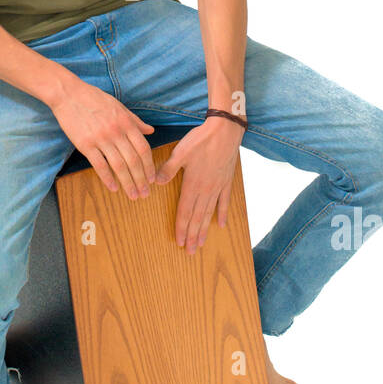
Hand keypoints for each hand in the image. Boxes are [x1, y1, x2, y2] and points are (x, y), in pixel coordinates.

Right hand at [49, 76, 155, 198]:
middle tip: (145, 193)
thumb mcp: (118, 106)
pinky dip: (107, 179)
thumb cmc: (94, 98)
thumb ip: (135, 120)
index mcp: (126, 122)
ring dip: (128, 183)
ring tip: (133, 195)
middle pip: (133, 160)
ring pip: (119, 166)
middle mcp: (116, 132)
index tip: (152, 178)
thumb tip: (151, 131)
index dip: (149, 165)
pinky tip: (113, 188)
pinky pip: (99, 165)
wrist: (69, 94)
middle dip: (141, 179)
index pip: (143, 148)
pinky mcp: (85, 145)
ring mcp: (100, 139)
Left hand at [154, 119, 243, 252]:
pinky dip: (222, 214)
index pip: (184, 211)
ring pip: (209, 213)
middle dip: (193, 235)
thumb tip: (156, 183)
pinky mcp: (226, 181)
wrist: (225, 131)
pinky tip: (221, 225)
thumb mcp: (180, 152)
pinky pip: (224, 202)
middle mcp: (205, 190)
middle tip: (190, 252)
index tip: (180, 241)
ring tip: (202, 244)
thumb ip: (168, 169)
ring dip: (205, 230)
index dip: (182, 228)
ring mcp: (217, 187)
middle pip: (197, 217)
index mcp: (192, 184)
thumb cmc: (201, 140)